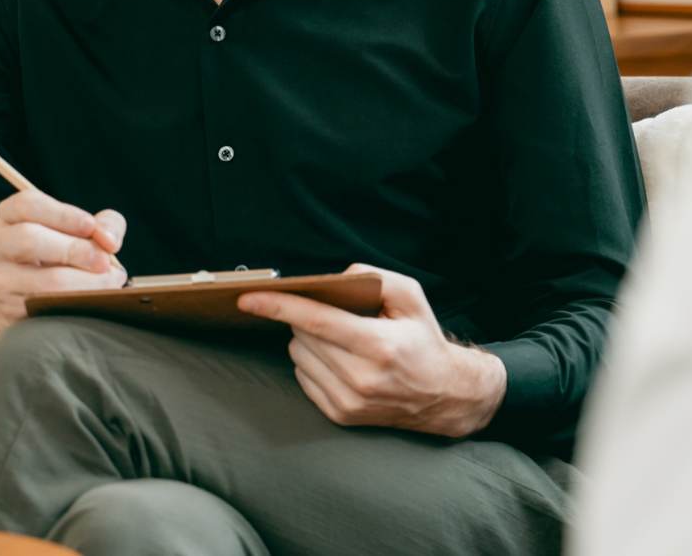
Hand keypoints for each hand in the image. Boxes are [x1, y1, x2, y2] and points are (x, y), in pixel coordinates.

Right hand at [0, 190, 125, 354]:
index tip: (91, 226)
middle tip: (104, 261)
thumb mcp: (77, 229)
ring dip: (85, 282)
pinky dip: (79, 302)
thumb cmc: (58, 253)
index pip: (28, 205)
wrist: (20, 296)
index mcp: (9, 215)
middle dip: (74, 250)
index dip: (64, 214)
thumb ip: (103, 224)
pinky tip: (95, 298)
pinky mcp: (8, 310)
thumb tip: (109, 240)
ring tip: (109, 281)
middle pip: (28, 239)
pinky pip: (49, 307)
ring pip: (43, 281)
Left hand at [236, 263, 507, 437]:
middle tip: (331, 313)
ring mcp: (348, 401)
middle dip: (306, 317)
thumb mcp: (411, 297)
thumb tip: (336, 278)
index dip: (279, 306)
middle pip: (303, 336)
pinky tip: (338, 359)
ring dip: (308, 341)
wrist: (443, 395)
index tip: (248, 298)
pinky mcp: (340, 415)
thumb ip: (375, 277)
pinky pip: (303, 378)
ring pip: (298, 356)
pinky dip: (312, 362)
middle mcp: (361, 377)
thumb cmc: (423, 340)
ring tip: (339, 339)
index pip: (317, 321)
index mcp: (378, 345)